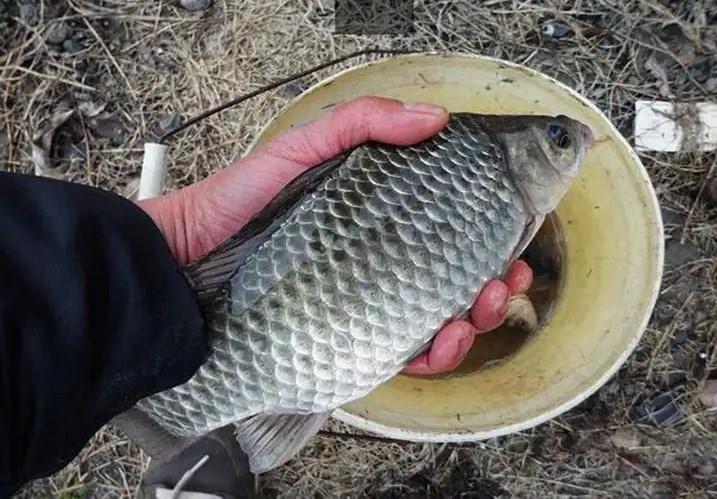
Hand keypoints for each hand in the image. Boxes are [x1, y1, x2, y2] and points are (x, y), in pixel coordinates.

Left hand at [138, 96, 532, 374]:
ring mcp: (359, 305)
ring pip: (436, 320)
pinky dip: (433, 354)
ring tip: (479, 306)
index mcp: (371, 220)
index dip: (484, 230)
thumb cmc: (232, 205)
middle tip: (506, 277)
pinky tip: (443, 338)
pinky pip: (401, 354)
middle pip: (449, 277)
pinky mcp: (343, 342)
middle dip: (491, 281)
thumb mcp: (299, 150)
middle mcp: (370, 264)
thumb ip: (359, 124)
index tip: (511, 229)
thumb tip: (434, 117)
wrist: (178, 268)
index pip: (442, 227)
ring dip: (473, 319)